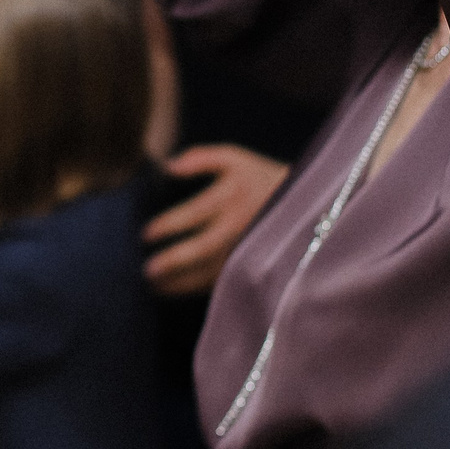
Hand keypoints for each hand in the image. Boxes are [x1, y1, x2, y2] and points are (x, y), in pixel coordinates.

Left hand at [142, 144, 287, 296]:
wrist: (303, 204)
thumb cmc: (258, 178)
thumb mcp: (234, 159)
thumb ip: (201, 158)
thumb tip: (168, 166)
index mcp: (233, 197)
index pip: (195, 212)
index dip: (169, 225)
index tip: (146, 234)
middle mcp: (239, 225)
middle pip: (203, 247)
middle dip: (174, 260)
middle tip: (147, 270)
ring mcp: (246, 249)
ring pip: (211, 271)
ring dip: (180, 281)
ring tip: (153, 286)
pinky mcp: (250, 266)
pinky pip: (220, 282)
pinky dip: (194, 289)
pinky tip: (171, 290)